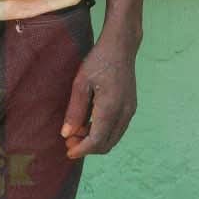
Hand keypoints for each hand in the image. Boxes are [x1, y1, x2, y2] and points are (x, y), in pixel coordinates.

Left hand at [60, 34, 137, 159]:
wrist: (121, 46)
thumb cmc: (98, 60)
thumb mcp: (81, 82)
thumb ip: (75, 110)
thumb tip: (66, 134)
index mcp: (110, 108)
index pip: (97, 141)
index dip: (82, 150)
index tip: (68, 152)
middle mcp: (124, 113)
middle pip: (106, 144)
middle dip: (88, 147)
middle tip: (69, 141)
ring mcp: (130, 110)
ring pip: (113, 138)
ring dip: (96, 140)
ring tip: (77, 131)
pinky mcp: (131, 106)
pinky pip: (118, 128)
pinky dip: (104, 132)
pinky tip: (89, 122)